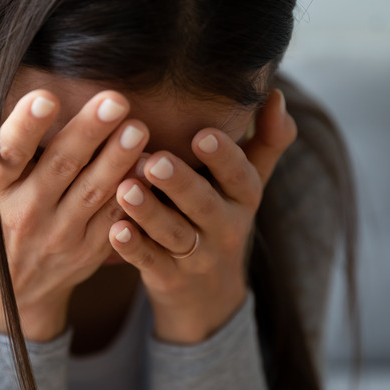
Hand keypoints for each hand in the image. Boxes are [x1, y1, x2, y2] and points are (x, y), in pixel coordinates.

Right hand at [0, 90, 147, 340]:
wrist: (11, 289)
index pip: (9, 154)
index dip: (26, 127)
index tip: (47, 97)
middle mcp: (26, 213)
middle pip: (61, 168)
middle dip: (88, 132)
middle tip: (115, 100)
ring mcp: (60, 234)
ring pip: (93, 192)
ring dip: (118, 159)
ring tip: (138, 129)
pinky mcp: (89, 249)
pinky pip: (115, 218)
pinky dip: (133, 194)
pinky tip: (150, 168)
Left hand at [109, 89, 295, 343]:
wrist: (210, 294)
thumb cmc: (222, 217)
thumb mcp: (248, 184)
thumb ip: (266, 140)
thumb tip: (275, 94)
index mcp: (244, 198)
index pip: (240, 176)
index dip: (223, 157)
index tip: (202, 134)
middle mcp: (225, 227)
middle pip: (204, 205)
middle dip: (180, 183)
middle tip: (155, 161)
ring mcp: (197, 257)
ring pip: (173, 234)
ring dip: (149, 212)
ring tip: (125, 189)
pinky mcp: (169, 279)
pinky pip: (150, 263)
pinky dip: (133, 248)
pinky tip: (115, 229)